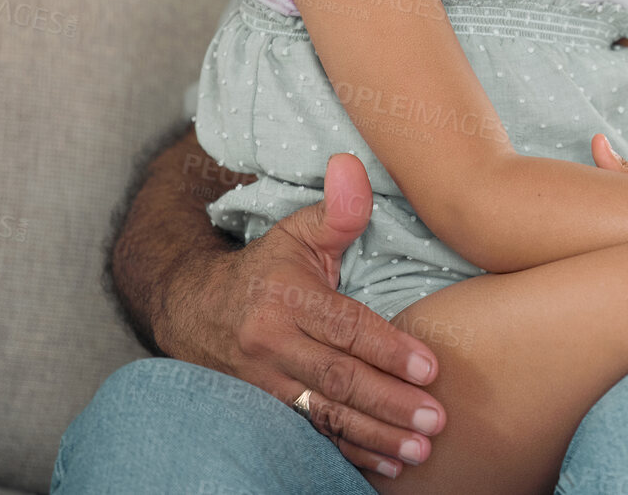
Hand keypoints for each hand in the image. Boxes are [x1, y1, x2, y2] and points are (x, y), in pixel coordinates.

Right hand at [165, 153, 446, 478]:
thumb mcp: (296, 231)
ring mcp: (261, 384)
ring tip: (419, 450)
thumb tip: (352, 165)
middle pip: (338, 380)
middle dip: (391, 404)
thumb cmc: (265, 265)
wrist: (190, 308)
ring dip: (374, 436)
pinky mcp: (261, 410)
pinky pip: (308, 436)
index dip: (388, 350)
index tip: (430, 369)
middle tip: (436, 420)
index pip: (344, 329)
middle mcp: (269, 346)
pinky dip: (347, 453)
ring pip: (324, 417)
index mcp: (284, 299)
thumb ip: (336, 209)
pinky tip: (384, 462)